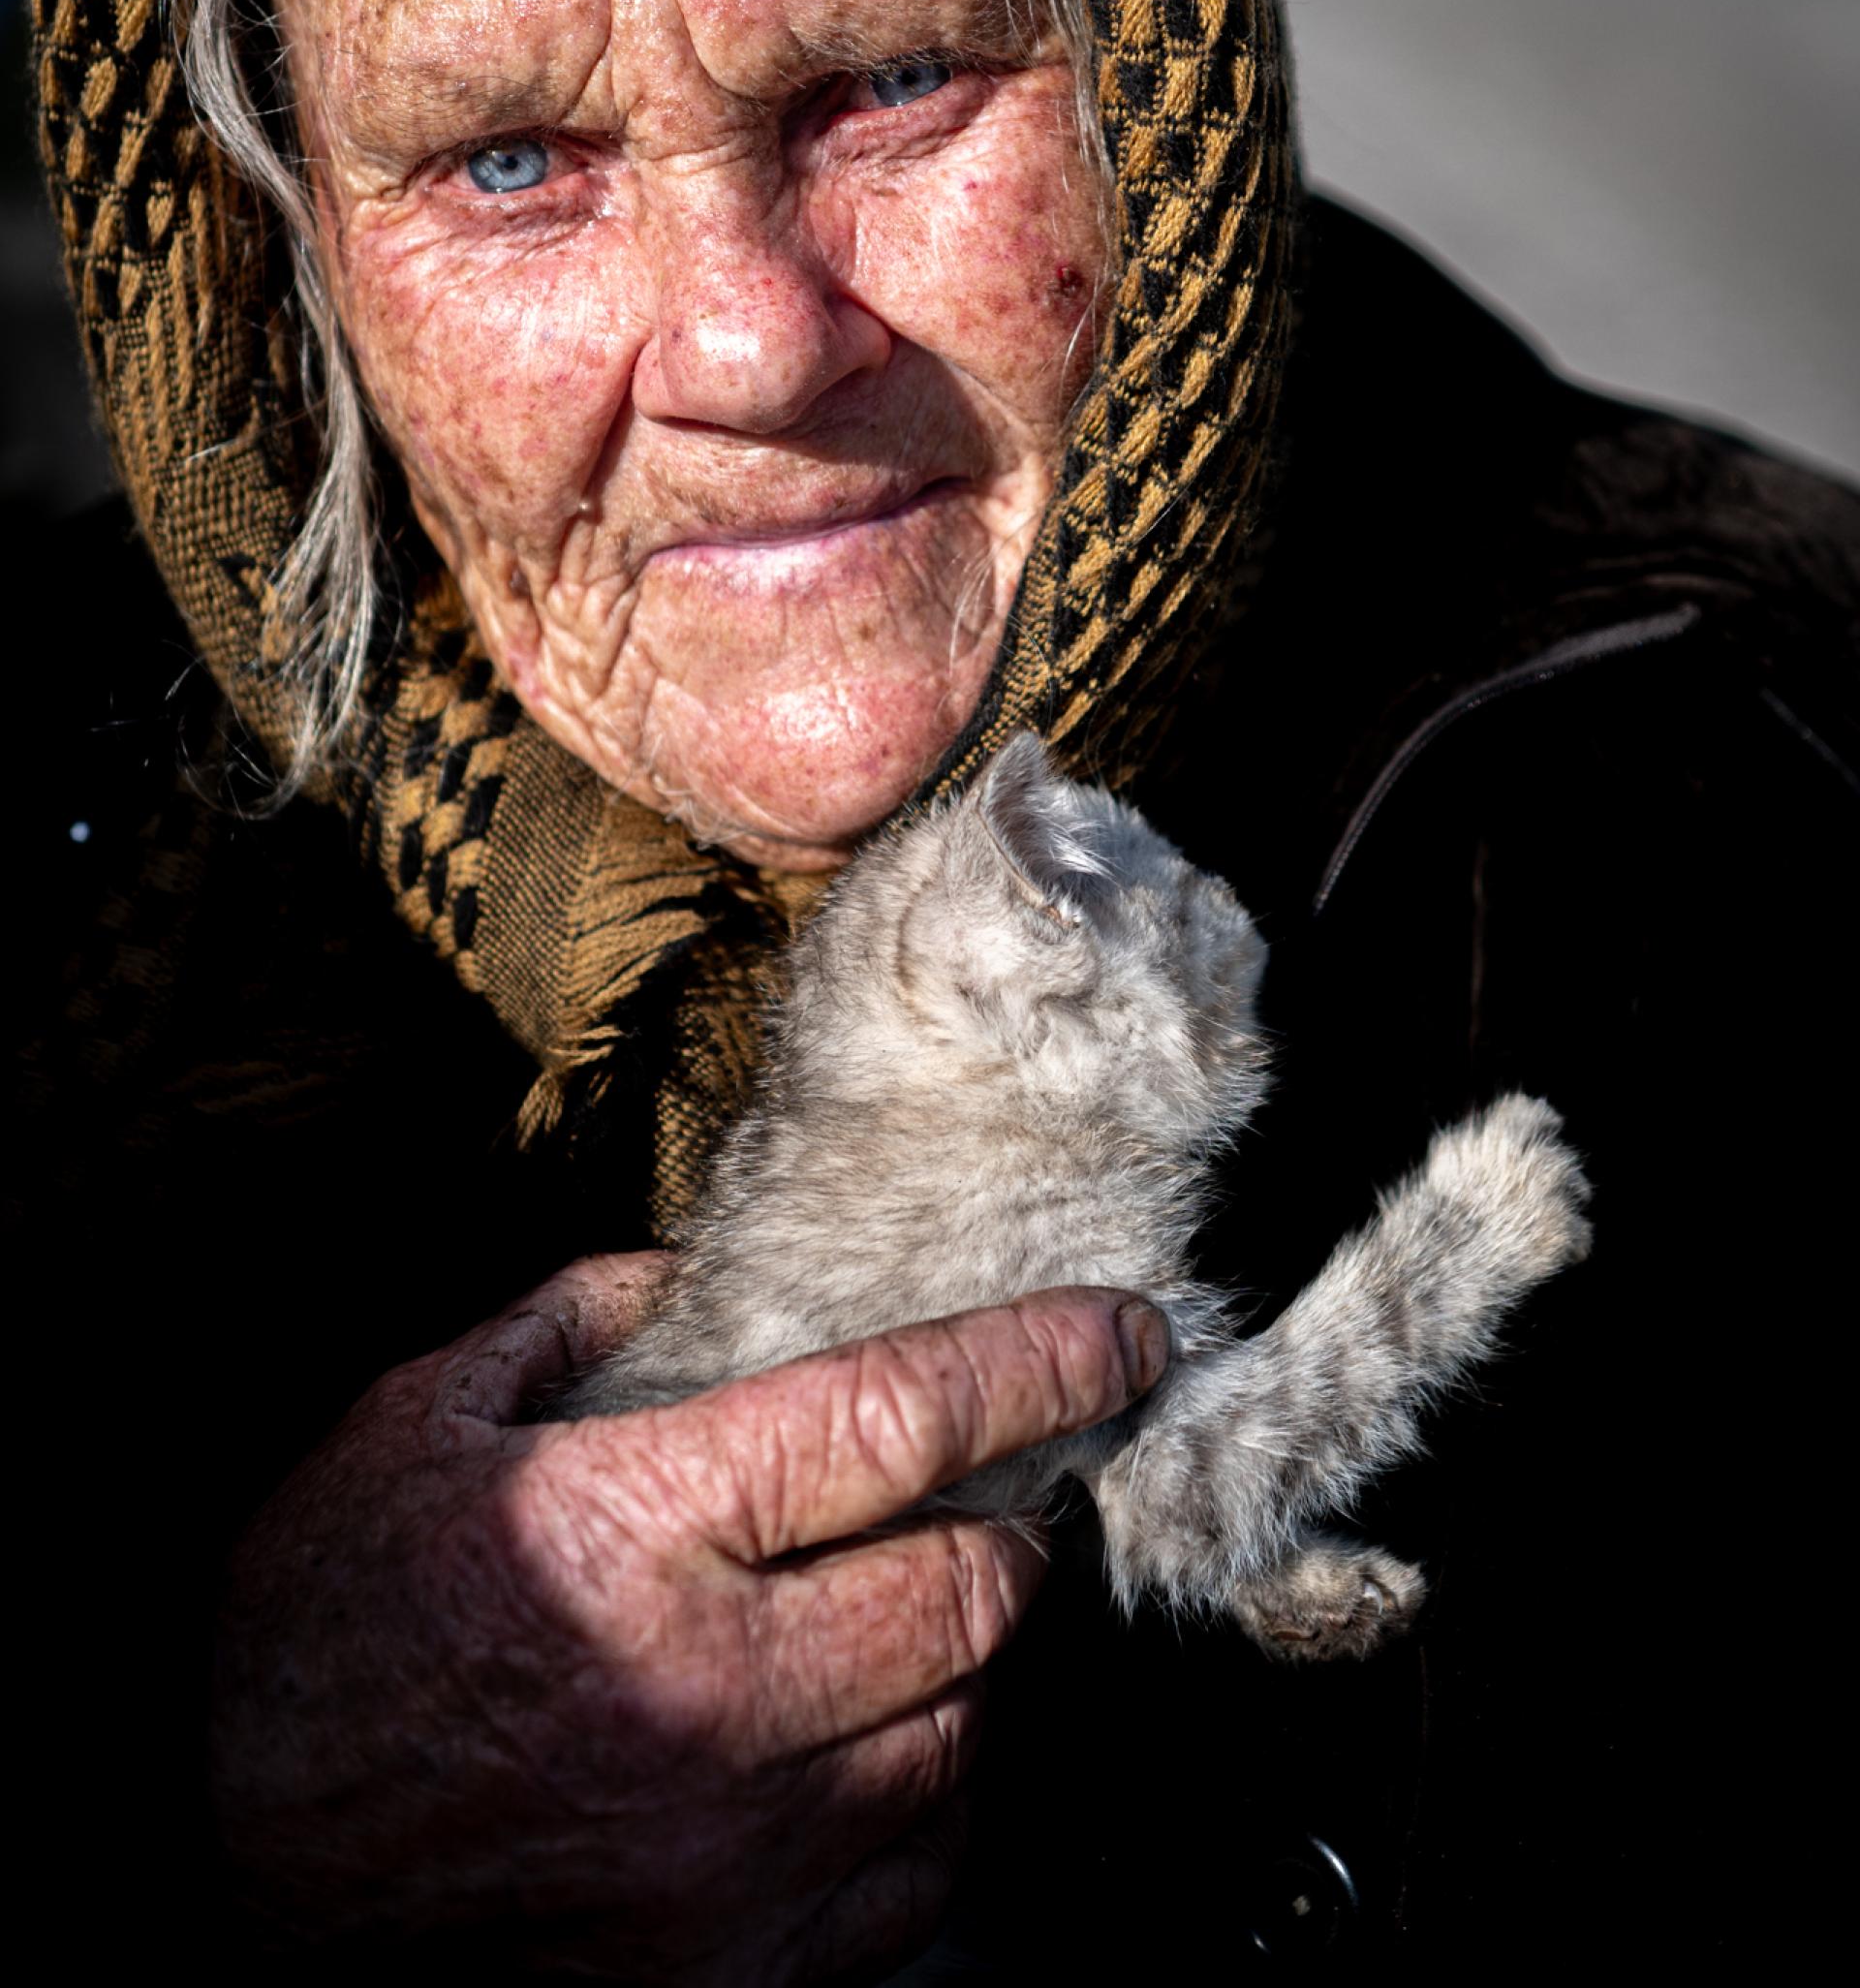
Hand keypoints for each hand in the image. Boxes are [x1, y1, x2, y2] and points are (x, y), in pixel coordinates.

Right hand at [213, 1257, 1167, 1980]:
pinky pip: (918, 1885)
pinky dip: (927, 1809)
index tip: (1122, 1331)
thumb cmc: (312, 1649)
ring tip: (924, 1622)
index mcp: (636, 1528)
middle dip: (1015, 1525)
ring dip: (970, 1668)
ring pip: (963, 1739)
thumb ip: (552, 1332)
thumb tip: (669, 1276)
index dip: (1040, 1357)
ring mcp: (735, 1851)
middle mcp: (712, 1690)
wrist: (227, 1883)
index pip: (901, 1416)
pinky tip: (877, 1760)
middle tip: (1001, 1494)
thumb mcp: (403, 1436)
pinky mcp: (735, 1973)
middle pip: (971, 1589)